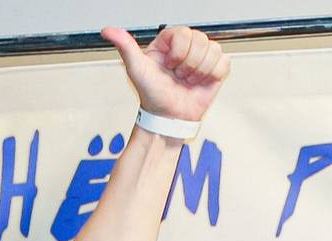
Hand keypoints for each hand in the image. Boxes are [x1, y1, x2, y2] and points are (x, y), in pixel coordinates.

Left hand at [104, 23, 227, 126]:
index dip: (178, 53)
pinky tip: (200, 83)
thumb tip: (107, 31)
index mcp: (169, 41)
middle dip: (189, 64)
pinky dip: (213, 75)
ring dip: (200, 71)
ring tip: (188, 81)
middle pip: (201, 40)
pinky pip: (224, 62)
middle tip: (178, 76)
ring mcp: (202, 57)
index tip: (169, 66)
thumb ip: (125, 46)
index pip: (184, 33)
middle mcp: (186, 46)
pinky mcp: (215, 70)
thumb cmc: (152, 95)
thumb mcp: (136, 69)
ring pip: (213, 50)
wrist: (168, 118)